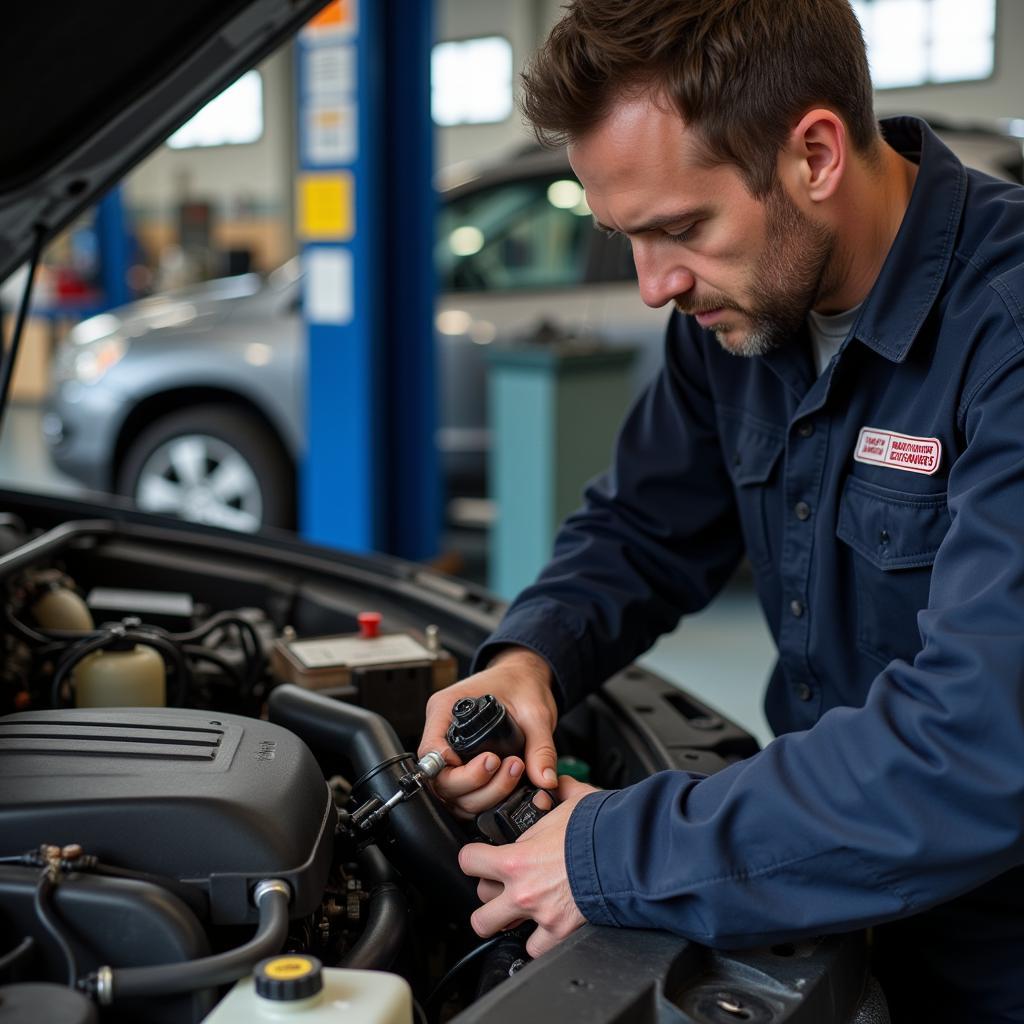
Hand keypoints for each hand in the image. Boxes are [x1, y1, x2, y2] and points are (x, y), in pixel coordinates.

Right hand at [418, 647, 558, 816]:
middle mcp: (443, 732)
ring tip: (514, 770)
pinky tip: (506, 783)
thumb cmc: (520, 683)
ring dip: (484, 793)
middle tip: (507, 765)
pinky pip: (465, 794)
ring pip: (453, 794)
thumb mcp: (535, 711)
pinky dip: (485, 797)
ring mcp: (451, 752)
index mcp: (447, 709)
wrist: (525, 678)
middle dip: (476, 783)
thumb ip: (540, 747)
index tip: (486, 763)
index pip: (431, 751)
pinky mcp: (464, 766)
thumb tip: (544, 779)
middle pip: (440, 780)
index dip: (451, 769)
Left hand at [458, 776, 595, 956]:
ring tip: (520, 910)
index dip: (473, 858)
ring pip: (498, 931)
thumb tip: (557, 782)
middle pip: (480, 905)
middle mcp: (522, 892)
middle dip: (490, 895)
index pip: (469, 861)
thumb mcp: (573, 800)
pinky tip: (546, 926)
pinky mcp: (559, 934)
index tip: (480, 858)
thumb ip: (558, 792)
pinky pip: (535, 948)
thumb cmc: (602, 830)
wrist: (629, 858)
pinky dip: (539, 940)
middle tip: (504, 886)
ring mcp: (539, 916)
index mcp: (516, 859)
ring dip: (508, 921)